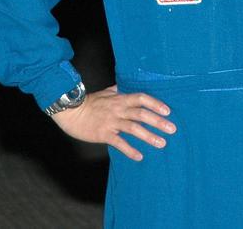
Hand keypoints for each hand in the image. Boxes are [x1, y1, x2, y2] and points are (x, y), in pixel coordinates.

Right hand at [50, 85, 174, 160]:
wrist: (70, 112)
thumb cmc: (88, 102)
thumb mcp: (105, 93)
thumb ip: (117, 90)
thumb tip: (126, 86)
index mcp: (120, 99)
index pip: (141, 98)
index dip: (155, 103)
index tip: (168, 110)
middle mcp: (118, 109)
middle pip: (141, 114)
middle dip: (158, 121)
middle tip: (172, 129)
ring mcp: (111, 122)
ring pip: (133, 128)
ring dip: (149, 136)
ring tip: (161, 143)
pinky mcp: (103, 134)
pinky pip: (119, 142)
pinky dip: (130, 150)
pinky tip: (139, 156)